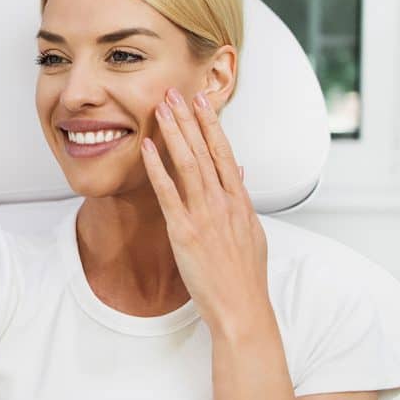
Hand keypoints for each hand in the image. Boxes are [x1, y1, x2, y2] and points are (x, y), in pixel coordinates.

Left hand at [140, 87, 269, 339]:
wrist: (243, 309)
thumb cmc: (245, 277)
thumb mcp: (252, 234)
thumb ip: (243, 202)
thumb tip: (241, 175)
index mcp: (240, 202)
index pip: (225, 153)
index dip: (211, 125)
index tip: (201, 101)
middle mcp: (224, 203)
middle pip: (206, 151)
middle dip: (189, 119)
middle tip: (175, 91)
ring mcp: (205, 215)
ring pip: (188, 164)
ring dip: (173, 133)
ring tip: (160, 108)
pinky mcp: (185, 231)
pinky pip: (168, 193)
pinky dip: (157, 167)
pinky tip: (146, 148)